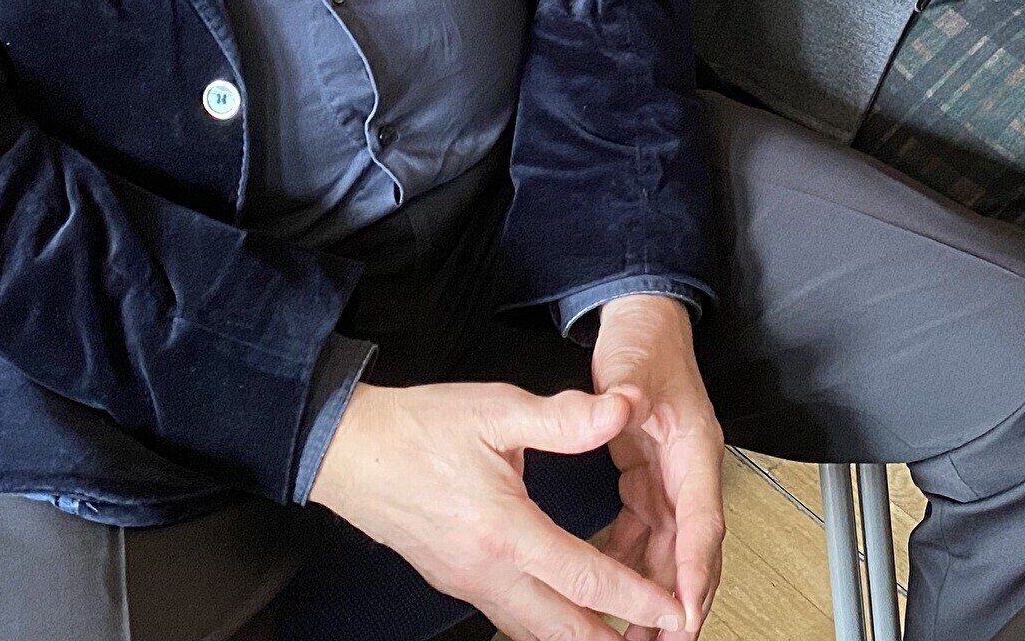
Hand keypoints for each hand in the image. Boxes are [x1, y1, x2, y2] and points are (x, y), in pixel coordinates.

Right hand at [311, 379, 689, 640]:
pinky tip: (568, 617)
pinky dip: (548, 627)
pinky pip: (511, 618)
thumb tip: (622, 408)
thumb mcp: (497, 410)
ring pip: (533, 632)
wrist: (350, 453)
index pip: (583, 578)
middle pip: (561, 629)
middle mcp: (486, 571)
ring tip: (623, 639)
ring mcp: (469, 584)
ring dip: (579, 640)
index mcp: (504, 530)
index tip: (674, 609)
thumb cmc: (419, 429)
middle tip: (660, 639)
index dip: (635, 598)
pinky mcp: (457, 582)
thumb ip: (565, 417)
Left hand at [589, 297, 724, 640]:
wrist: (644, 322)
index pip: (702, 523)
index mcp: (695, 449)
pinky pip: (643, 534)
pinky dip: (629, 563)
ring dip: (654, 592)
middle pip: (690, 551)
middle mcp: (688, 471)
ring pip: (667, 551)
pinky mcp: (648, 479)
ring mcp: (670, 478)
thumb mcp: (631, 370)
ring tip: (636, 633)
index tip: (685, 612)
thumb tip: (616, 408)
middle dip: (679, 602)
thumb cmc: (645, 342)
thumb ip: (623, 395)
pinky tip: (610, 587)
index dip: (694, 572)